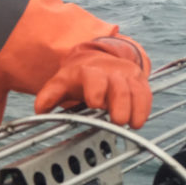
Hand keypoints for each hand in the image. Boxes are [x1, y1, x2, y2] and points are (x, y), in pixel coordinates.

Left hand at [35, 43, 151, 128]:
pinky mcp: (138, 80)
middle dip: (120, 104)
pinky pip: (146, 93)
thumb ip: (49, 96)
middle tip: (117, 121)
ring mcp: (126, 74)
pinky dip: (144, 107)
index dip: (95, 90)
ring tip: (132, 125)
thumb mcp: (61, 83)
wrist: (96, 59)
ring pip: (135, 89)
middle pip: (118, 86)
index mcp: (88, 71)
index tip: (95, 104)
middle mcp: (110, 71)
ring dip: (136, 108)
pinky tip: (139, 121)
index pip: (93, 78)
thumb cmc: (77, 77)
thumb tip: (39, 110)